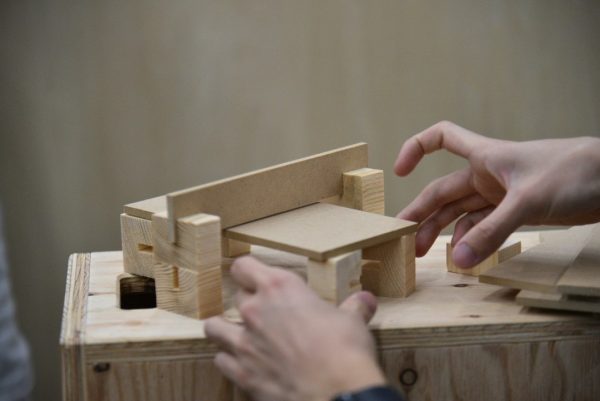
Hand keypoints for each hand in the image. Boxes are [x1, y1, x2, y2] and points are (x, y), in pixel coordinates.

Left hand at [205, 256, 384, 400]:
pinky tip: (242, 364)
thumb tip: (366, 300)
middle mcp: (255, 310)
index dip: (249, 271)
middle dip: (248, 302)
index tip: (256, 277)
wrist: (336, 393)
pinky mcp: (242, 373)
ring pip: (215, 327)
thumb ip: (353, 308)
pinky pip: (221, 361)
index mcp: (279, 288)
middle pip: (236, 295)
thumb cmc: (344, 351)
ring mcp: (244, 342)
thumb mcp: (352, 322)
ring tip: (238, 334)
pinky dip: (229, 361)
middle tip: (264, 311)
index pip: (244, 266)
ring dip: (225, 328)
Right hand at [395, 121, 599, 267]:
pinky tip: (462, 253)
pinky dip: (471, 239)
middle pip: (443, 191)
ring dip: (442, 230)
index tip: (399, 171)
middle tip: (402, 237)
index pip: (441, 137)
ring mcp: (501, 194)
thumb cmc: (573, 173)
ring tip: (424, 253)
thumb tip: (458, 260)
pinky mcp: (515, 212)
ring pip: (460, 212)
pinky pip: (483, 225)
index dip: (416, 148)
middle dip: (421, 212)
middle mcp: (488, 174)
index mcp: (485, 157)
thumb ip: (492, 232)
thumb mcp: (527, 202)